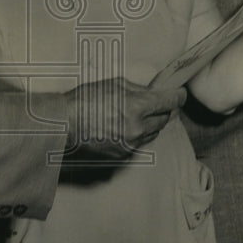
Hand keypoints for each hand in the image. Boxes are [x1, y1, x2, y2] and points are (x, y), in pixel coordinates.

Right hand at [63, 78, 185, 159]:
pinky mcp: (123, 157)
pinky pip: (139, 144)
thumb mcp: (113, 84)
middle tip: (155, 103)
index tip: (179, 94)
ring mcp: (131, 145)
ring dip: (150, 124)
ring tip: (135, 115)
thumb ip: (138, 89)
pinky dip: (136, 136)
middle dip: (162, 110)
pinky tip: (123, 128)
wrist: (63, 125)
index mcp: (137, 107)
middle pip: (164, 120)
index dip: (178, 96)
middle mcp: (138, 129)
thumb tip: (154, 93)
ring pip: (153, 134)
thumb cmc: (84, 100)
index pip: (171, 102)